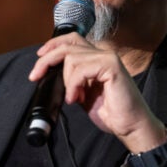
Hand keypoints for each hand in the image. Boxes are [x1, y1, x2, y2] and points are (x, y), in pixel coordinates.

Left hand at [28, 33, 166, 152]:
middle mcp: (103, 54)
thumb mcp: (83, 94)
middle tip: (35, 76)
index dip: (53, 44)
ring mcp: (108, 58)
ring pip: (72, 58)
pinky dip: (74, 85)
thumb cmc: (111, 113)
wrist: (131, 126)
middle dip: (47, 58)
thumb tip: (50, 74)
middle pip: (68, 44)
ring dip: (66, 81)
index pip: (72, 39)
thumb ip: (71, 81)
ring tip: (73, 98)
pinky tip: (77, 98)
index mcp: (97, 59)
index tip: (39, 56)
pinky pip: (81, 69)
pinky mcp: (112, 66)